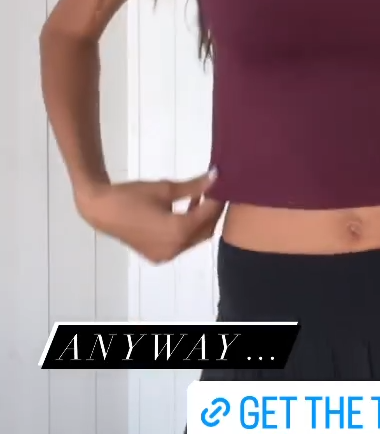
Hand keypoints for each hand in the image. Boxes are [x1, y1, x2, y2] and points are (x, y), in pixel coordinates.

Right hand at [75, 170, 223, 263]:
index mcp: (178, 232)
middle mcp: (175, 249)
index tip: (224, 184)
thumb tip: (216, 177)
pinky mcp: (157, 256)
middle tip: (215, 191)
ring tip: (200, 197)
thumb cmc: (132, 196)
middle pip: (204, 230)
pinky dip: (187, 229)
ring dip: (200, 220)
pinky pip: (181, 244)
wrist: (101, 210)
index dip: (218, 199)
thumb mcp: (165, 188)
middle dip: (212, 212)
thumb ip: (193, 186)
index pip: (208, 215)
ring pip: (194, 239)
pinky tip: (185, 210)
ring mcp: (165, 255)